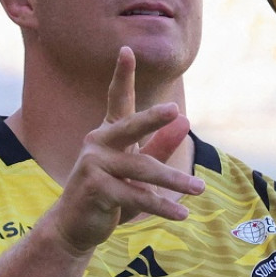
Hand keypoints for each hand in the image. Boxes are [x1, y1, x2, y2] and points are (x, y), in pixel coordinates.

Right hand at [48, 47, 203, 254]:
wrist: (76, 226)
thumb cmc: (110, 193)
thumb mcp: (140, 171)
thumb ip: (161, 146)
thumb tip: (185, 121)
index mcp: (109, 133)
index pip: (117, 100)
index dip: (122, 75)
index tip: (126, 50)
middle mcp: (98, 143)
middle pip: (130, 127)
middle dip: (152, 118)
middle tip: (175, 110)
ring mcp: (94, 165)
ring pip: (143, 170)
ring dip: (174, 181)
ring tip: (199, 189)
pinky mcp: (96, 189)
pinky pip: (136, 196)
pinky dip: (160, 206)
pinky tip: (180, 215)